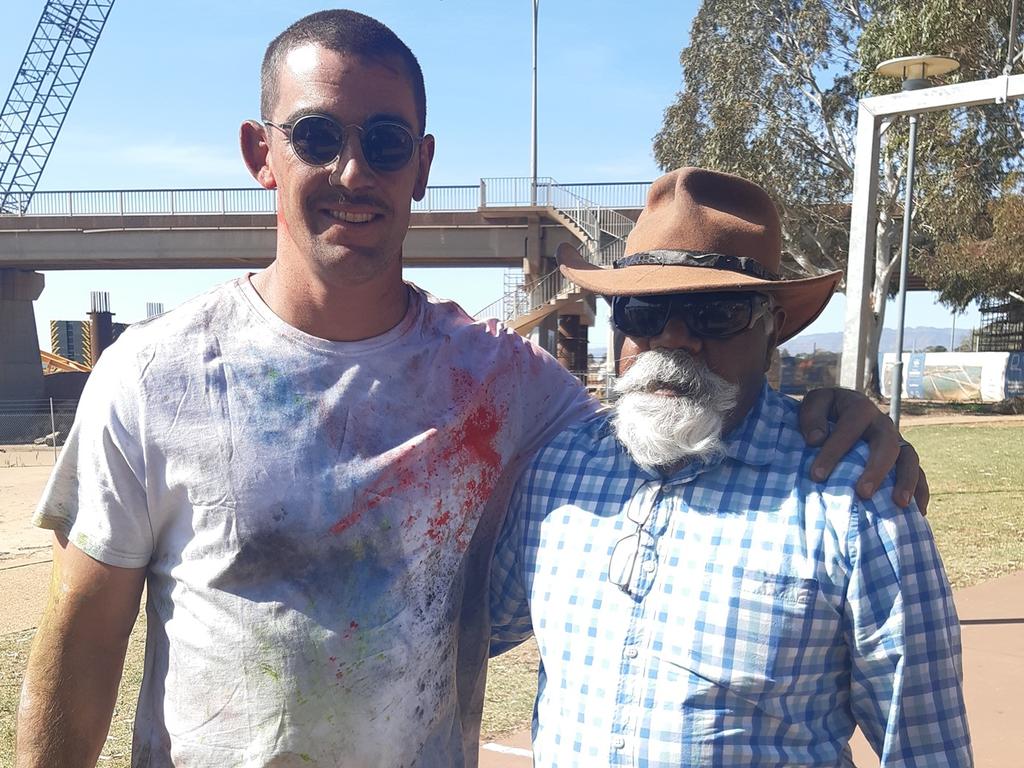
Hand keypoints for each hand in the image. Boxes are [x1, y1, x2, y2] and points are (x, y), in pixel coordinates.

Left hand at [798, 388, 929, 512]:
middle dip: (876, 469)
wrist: (837, 410)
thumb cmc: (821, 413)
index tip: (817, 476)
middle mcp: (882, 423)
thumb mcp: (814, 404)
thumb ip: (811, 416)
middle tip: (863, 493)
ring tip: (899, 504)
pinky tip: (917, 513)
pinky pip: (919, 473)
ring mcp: (896, 440)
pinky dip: (920, 491)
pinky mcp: (903, 457)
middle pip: (887, 443)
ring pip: (909, 458)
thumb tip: (817, 439)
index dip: (834, 450)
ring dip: (906, 481)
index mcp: (859, 408)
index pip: (850, 426)